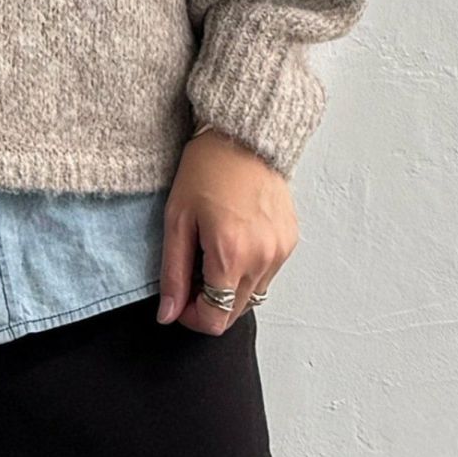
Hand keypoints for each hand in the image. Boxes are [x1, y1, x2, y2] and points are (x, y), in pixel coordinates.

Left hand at [156, 126, 298, 334]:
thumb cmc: (206, 169)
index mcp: (230, 255)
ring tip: (210, 252)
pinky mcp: (290, 242)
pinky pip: (267, 275)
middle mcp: (262, 259)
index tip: (179, 299)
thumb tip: (168, 314)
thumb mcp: (177, 219)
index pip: (215, 319)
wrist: (242, 136)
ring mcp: (280, 252)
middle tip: (191, 272)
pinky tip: (233, 241)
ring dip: (228, 288)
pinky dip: (248, 270)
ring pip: (251, 296)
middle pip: (234, 313)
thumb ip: (173, 273)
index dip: (191, 317)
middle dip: (208, 303)